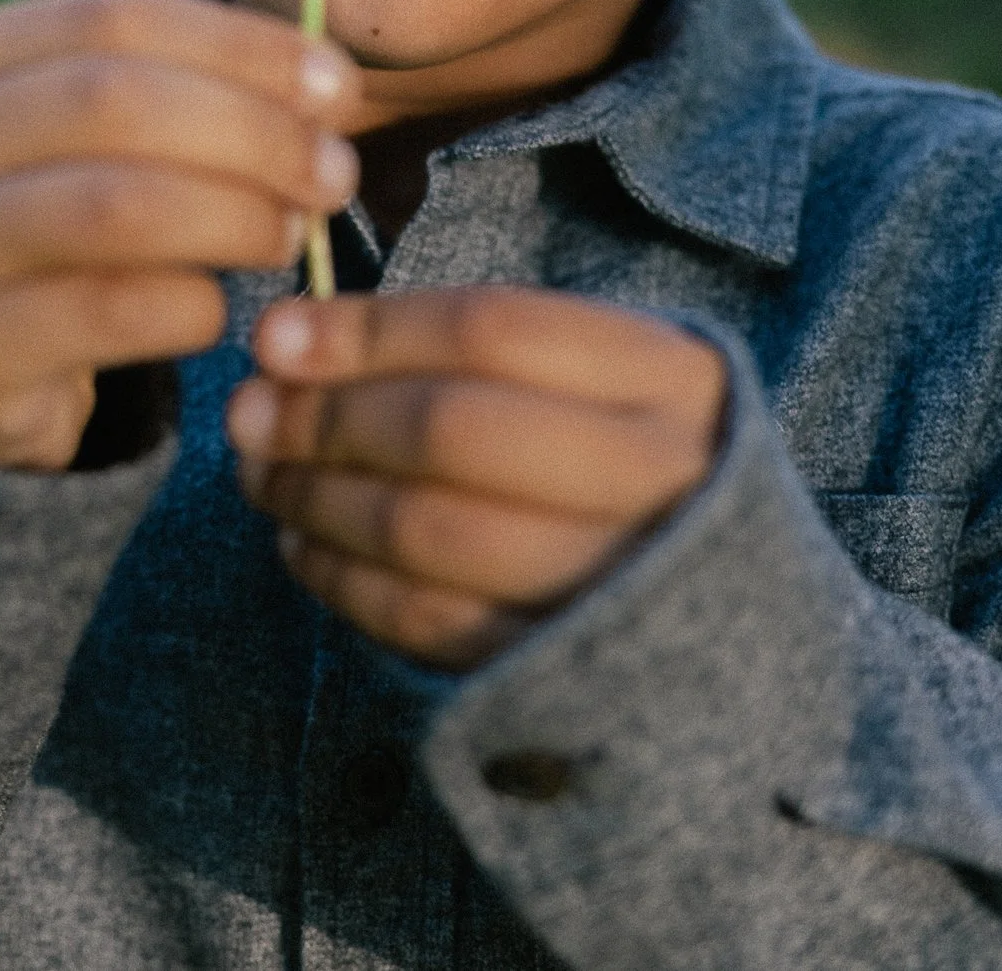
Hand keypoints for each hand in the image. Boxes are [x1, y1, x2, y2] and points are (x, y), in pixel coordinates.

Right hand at [0, 0, 361, 468]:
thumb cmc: (52, 230)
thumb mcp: (88, 142)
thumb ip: (179, 91)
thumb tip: (328, 82)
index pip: (110, 17)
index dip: (238, 45)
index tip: (338, 86)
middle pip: (112, 102)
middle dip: (250, 132)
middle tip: (334, 173)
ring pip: (112, 206)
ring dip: (233, 216)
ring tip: (293, 236)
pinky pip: (107, 312)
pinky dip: (192, 306)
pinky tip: (220, 312)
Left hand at [227, 288, 725, 668]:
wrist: (753, 633)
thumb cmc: (636, 470)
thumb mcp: (605, 382)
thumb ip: (474, 349)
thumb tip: (290, 341)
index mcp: (676, 380)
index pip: (492, 328)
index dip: (367, 330)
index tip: (275, 334)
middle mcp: (664, 476)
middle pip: (452, 428)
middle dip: (327, 419)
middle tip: (248, 414)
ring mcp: (623, 583)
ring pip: (429, 531)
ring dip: (317, 500)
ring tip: (262, 476)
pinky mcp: (574, 674)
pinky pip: (430, 623)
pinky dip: (345, 582)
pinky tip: (304, 547)